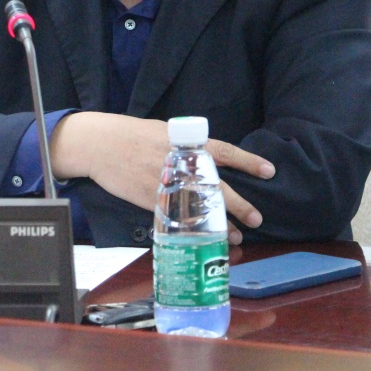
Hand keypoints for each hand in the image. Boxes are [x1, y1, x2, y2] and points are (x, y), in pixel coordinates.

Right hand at [50, 112, 275, 244]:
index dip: (248, 162)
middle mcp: (180, 164)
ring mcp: (166, 184)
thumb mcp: (165, 132)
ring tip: (237, 236)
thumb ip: (188, 147)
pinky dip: (193, 230)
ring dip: (220, 224)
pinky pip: (178, 219)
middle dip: (240, 205)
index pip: (225, 151)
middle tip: (257, 218)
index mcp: (186, 143)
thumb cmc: (132, 135)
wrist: (100, 145)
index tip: (269, 171)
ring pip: (200, 208)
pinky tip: (204, 238)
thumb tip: (210, 161)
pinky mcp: (152, 200)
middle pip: (218, 187)